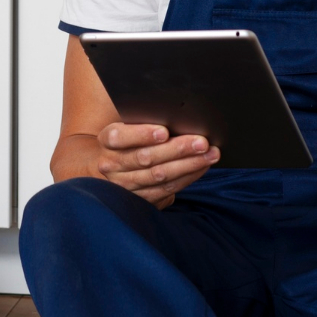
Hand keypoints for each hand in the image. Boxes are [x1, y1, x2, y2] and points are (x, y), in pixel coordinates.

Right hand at [92, 123, 219, 208]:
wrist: (111, 167)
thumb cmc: (128, 140)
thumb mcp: (127, 127)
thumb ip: (144, 123)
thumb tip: (178, 117)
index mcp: (107, 140)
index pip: (119, 137)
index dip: (141, 134)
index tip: (164, 131)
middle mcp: (111, 164)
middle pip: (145, 158)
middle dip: (177, 149)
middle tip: (202, 142)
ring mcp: (124, 185)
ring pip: (159, 176)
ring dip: (188, 165)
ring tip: (210, 154)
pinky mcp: (139, 199)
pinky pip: (166, 190)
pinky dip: (187, 177)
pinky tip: (201, 167)